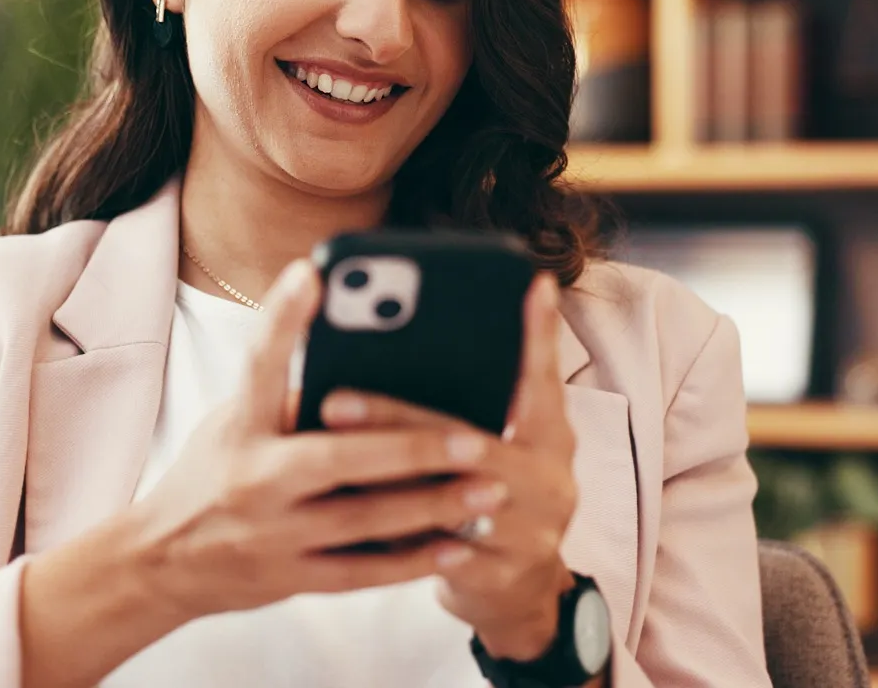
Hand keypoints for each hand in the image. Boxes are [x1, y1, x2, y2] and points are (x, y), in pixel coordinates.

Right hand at [120, 259, 501, 619]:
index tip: (313, 272)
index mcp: (240, 426)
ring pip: (365, 521)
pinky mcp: (291, 578)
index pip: (259, 363)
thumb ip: (287, 397)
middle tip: (477, 438)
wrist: (161, 563)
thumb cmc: (213, 473)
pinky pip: (362, 572)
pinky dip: (413, 561)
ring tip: (491, 490)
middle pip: (338, 459)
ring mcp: (273, 535)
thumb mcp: (234, 424)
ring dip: (432, 506)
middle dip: (412, 449)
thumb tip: (368, 356)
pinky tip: (457, 544)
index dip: (283, 317)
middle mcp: (253, 479)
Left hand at [320, 273, 579, 660]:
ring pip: (449, 497)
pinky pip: (436, 550)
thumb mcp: (500, 443)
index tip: (530, 284)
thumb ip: (472, 402)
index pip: (543, 379)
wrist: (518, 594)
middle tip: (335, 398)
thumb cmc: (492, 495)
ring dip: (382, 474)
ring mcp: (531, 530)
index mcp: (551, 436)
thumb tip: (401, 343)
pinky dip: (388, 531)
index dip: (540, 334)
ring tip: (327, 449)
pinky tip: (341, 512)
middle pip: (471, 440)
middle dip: (397, 417)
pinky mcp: (501, 575)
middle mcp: (550, 479)